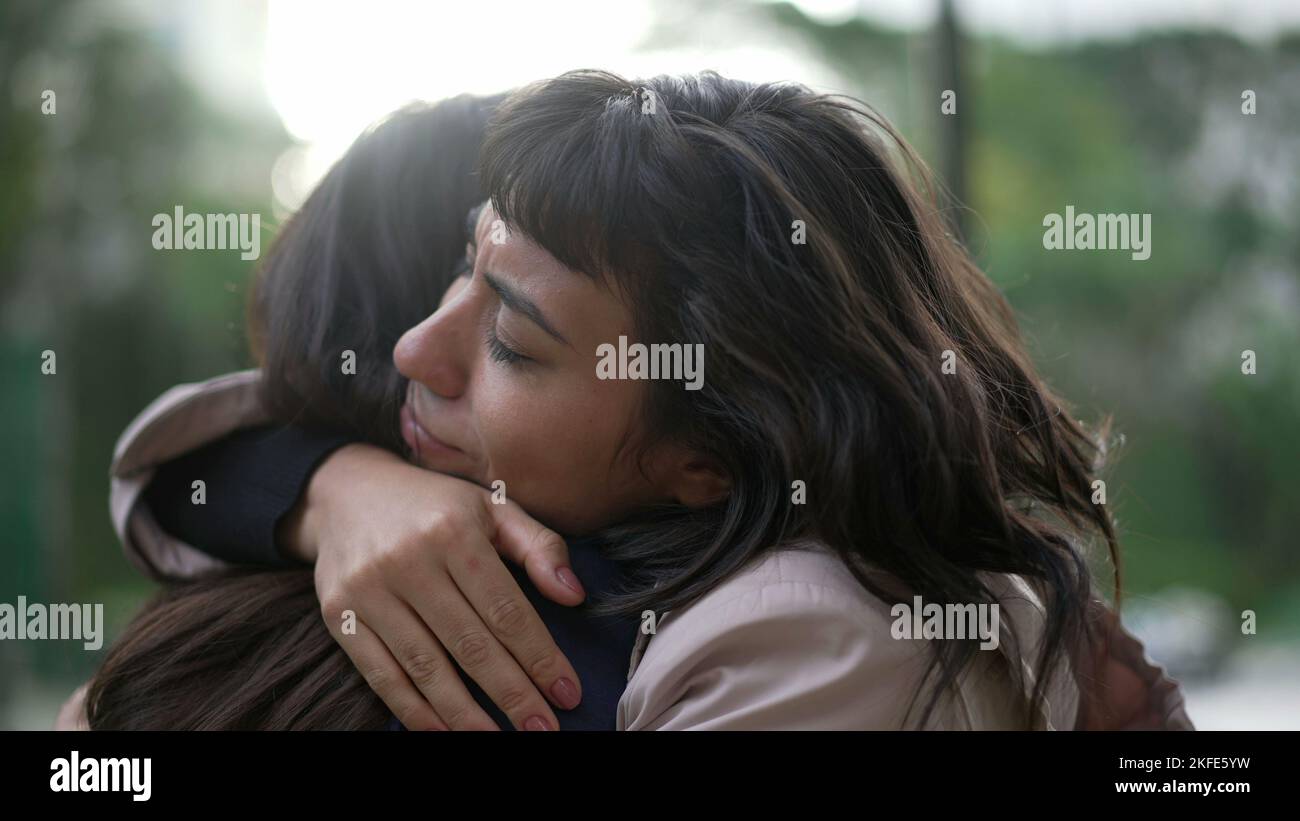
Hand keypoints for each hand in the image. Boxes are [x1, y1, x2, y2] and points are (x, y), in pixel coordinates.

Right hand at [281, 443, 586, 729]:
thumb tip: (574, 596)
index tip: (567, 692)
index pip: (505, 609)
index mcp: (454, 531)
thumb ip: (539, 546)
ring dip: (465, 715)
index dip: (539, 656)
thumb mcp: (492, 507)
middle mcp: (409, 560)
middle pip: (470, 644)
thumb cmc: (434, 505)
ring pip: (426, 667)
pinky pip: (382, 675)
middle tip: (543, 729)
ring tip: (497, 739)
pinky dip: (414, 710)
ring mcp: (369, 590)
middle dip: (512, 694)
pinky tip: (445, 731)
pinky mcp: (341, 614)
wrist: (345, 492)